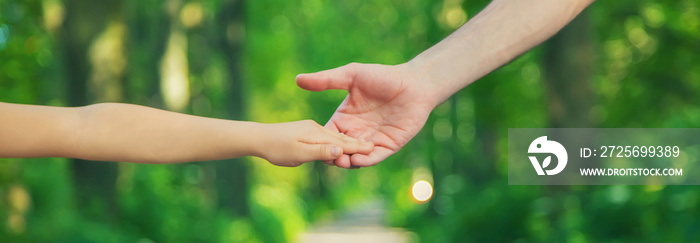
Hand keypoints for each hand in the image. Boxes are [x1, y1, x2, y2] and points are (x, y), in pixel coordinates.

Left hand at [255, 120, 373, 166]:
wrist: (257, 137)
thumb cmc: (276, 147)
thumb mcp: (298, 153)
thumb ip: (320, 151)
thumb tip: (340, 149)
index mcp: (318, 133)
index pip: (344, 142)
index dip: (359, 147)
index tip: (374, 149)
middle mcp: (318, 128)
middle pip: (343, 137)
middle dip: (358, 142)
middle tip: (375, 147)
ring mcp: (312, 129)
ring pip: (336, 136)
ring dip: (350, 141)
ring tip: (363, 146)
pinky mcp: (307, 132)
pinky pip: (328, 137)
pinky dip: (338, 140)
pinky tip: (340, 143)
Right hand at [296, 63, 438, 167]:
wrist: (415, 83)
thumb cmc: (383, 76)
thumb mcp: (352, 76)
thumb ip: (326, 80)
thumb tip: (298, 79)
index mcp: (345, 117)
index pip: (328, 133)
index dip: (320, 140)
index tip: (312, 144)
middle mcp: (357, 131)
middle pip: (339, 149)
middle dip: (333, 155)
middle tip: (327, 157)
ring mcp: (372, 140)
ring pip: (355, 157)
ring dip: (347, 161)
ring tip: (342, 160)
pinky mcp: (389, 146)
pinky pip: (374, 158)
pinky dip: (365, 161)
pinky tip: (358, 159)